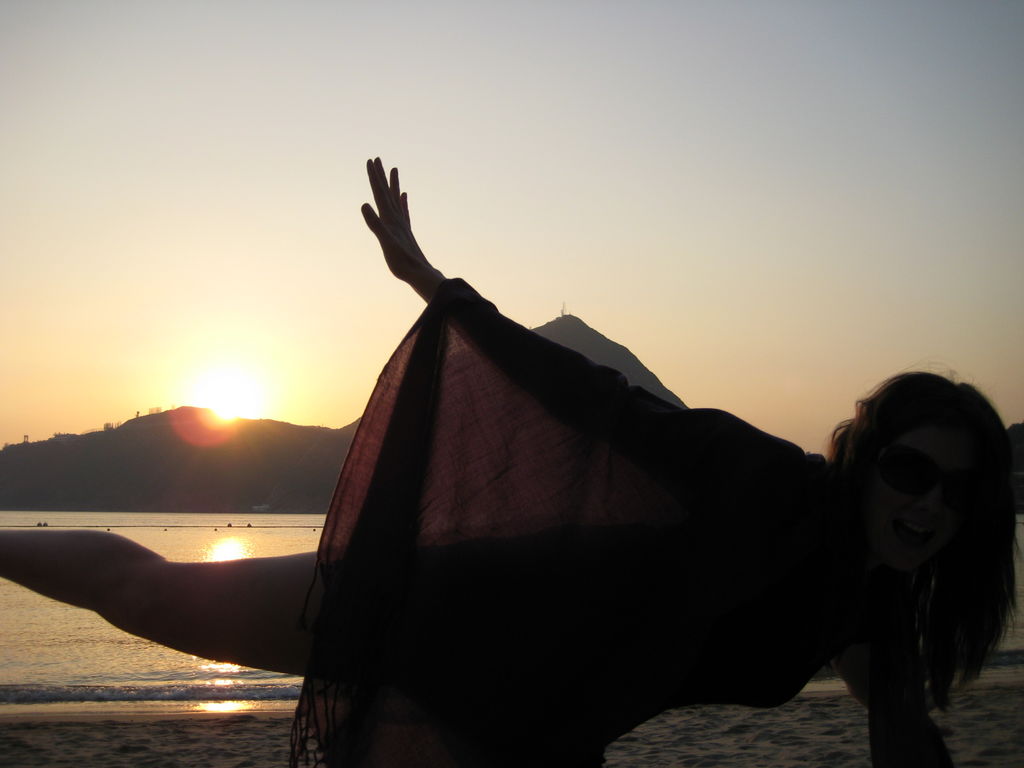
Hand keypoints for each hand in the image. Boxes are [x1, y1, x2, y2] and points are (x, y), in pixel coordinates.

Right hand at [361, 157, 445, 301]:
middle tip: (377, 159)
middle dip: (380, 175)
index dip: (374, 177)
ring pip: (396, 198)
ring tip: (394, 169)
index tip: (370, 160)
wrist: (420, 273)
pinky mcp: (406, 231)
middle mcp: (397, 218)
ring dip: (393, 184)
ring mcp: (402, 224)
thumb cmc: (402, 261)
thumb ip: (375, 224)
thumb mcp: (386, 243)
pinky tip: (404, 196)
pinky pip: (403, 211)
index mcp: (390, 219)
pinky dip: (402, 201)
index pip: (380, 193)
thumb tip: (364, 205)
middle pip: (387, 192)